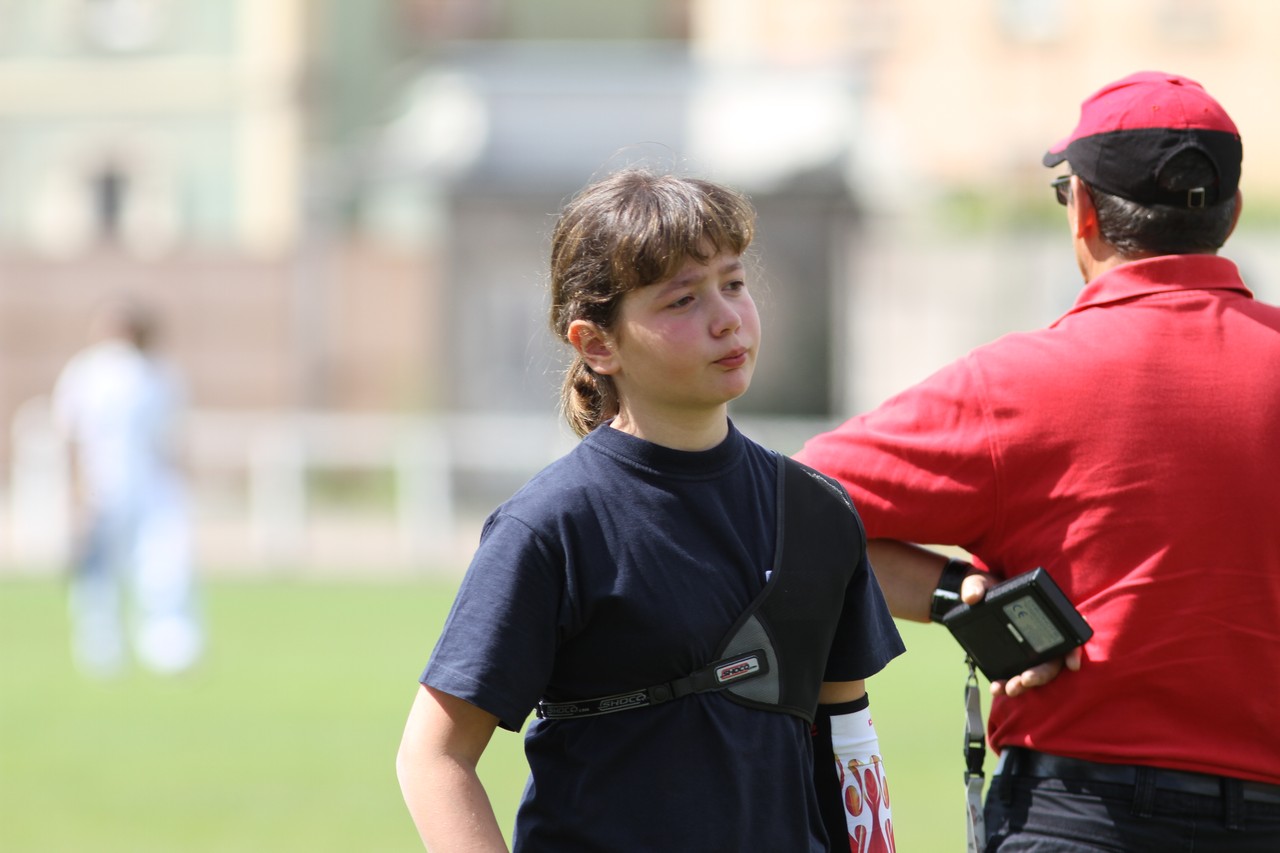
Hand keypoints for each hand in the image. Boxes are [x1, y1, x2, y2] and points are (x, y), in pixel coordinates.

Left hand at [958, 572, 1083, 696]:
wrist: (973, 599)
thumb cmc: (986, 588)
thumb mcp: (979, 582)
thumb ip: (975, 586)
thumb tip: (972, 597)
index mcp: (1041, 616)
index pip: (1067, 635)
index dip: (1073, 651)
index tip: (1072, 665)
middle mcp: (1039, 637)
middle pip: (1051, 661)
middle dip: (1041, 675)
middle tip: (1024, 680)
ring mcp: (1026, 650)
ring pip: (1035, 673)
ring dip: (1025, 685)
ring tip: (1009, 689)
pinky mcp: (1012, 659)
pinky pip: (1015, 676)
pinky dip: (1007, 684)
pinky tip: (996, 689)